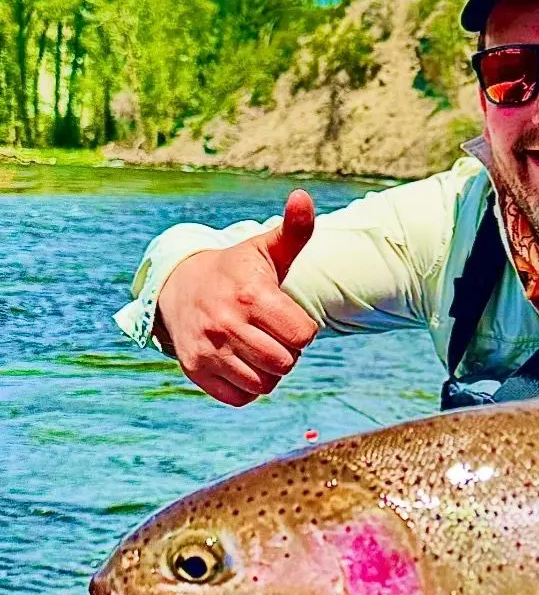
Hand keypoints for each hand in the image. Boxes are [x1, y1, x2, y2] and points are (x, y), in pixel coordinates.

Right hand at [155, 190, 319, 405]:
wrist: (179, 286)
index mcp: (250, 296)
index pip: (303, 336)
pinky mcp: (195, 370)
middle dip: (287, 351)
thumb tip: (303, 197)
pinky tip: (241, 362)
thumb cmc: (237, 270)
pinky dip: (248, 387)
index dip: (303, 330)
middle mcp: (225, 324)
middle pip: (285, 363)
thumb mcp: (265, 248)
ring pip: (264, 384)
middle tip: (272, 333)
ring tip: (257, 346)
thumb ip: (294, 230)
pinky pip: (240, 397)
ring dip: (269, 371)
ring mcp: (207, 350)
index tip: (286, 315)